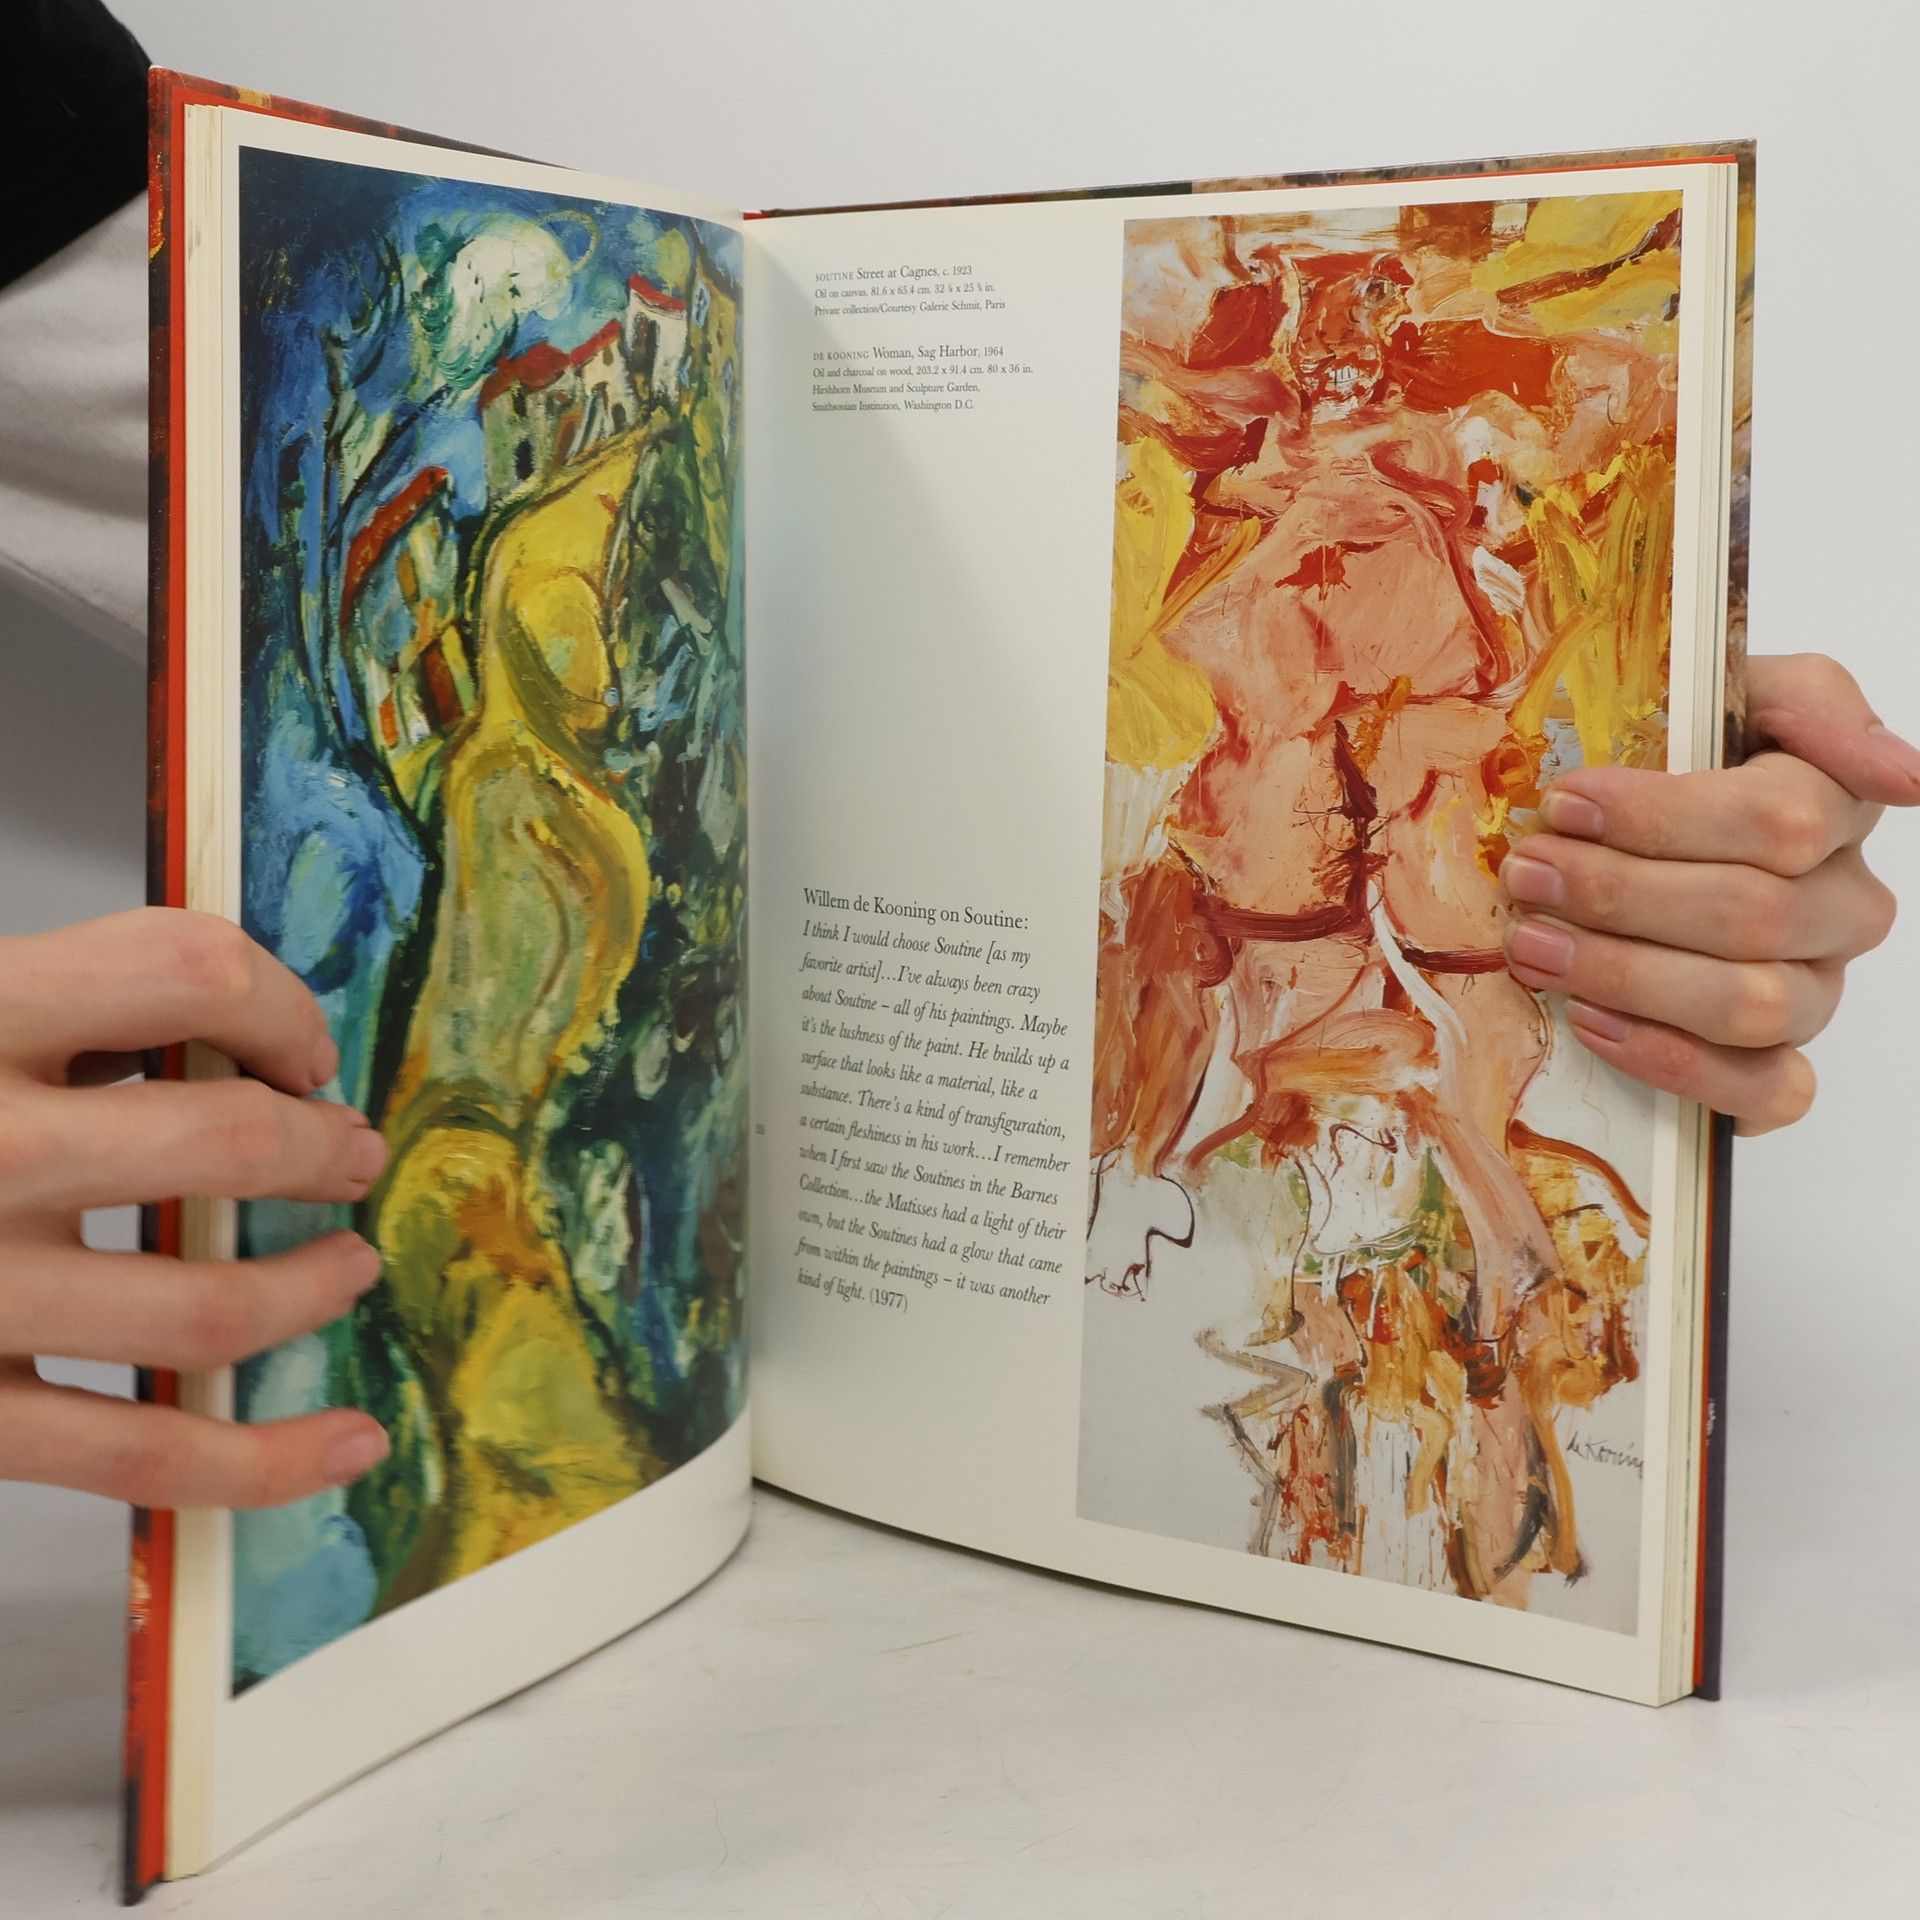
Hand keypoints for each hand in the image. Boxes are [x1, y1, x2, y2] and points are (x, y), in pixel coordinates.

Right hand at [0, 909, 390, 1505]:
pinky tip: (345, 1440)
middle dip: (321, 1148)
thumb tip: (218, 1029)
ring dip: (312, 1288)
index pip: (180, 967)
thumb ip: (44, 1009)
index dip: (276, 1003)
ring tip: (348, 1269)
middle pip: (223, 1138)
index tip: (300, 1046)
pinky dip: (264, 1459)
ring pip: (205, 1306)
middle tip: (353, 1157)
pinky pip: (138, 1453)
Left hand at [1499, 654, 1912, 1134]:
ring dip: (1626, 975)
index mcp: (1838, 812)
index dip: (1664, 816)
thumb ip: (1812, 702)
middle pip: (1752, 915)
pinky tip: (1590, 1022)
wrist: (1631, 836)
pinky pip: (1765, 1090)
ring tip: (1532, 945)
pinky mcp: (1779, 1064)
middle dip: (1621, 894)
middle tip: (1527, 874)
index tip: (1566, 802)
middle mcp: (1841, 908)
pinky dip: (1673, 1063)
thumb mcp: (1734, 692)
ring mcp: (1815, 990)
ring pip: (1752, 1004)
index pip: (1782, 821)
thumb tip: (1903, 773)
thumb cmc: (1680, 761)